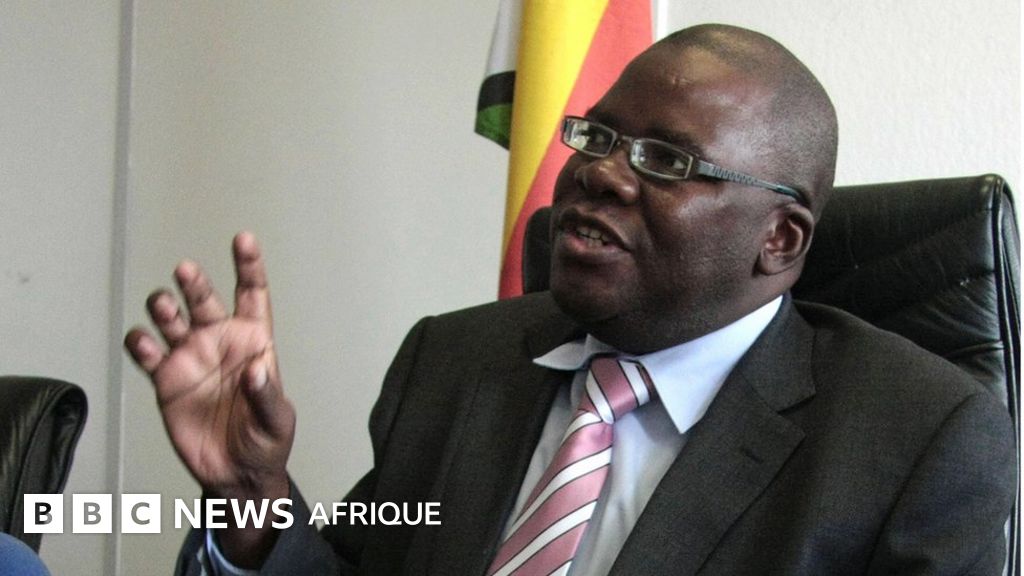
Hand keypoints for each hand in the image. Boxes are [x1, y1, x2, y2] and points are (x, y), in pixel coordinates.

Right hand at [124, 233, 293, 562]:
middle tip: (186, 271)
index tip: (243, 240)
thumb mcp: (277, 421)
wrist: (235, 473)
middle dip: (194, 283)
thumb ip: (266, 395)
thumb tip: (257, 370)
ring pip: (171, 318)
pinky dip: (141, 343)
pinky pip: (148, 353)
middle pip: (205, 300)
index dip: (248, 266)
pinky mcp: (167, 379)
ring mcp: (191, 358)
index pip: (252, 295)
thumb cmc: (265, 442)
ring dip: (164, 308)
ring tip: (163, 308)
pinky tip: (144, 342)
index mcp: (254, 343)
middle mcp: (220, 343)